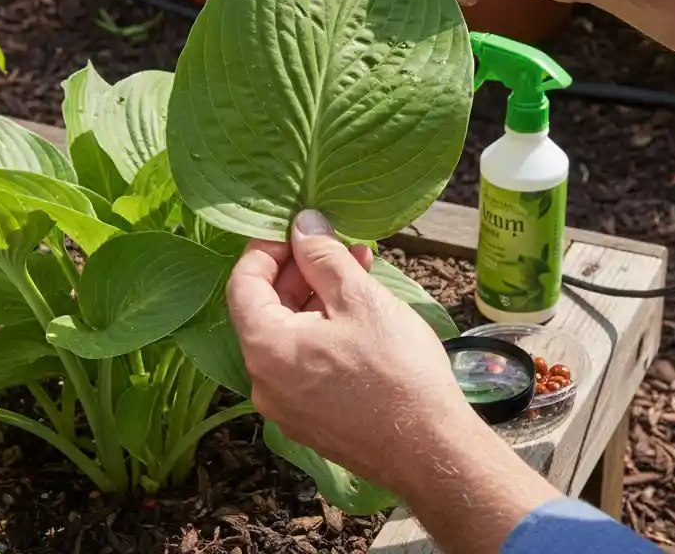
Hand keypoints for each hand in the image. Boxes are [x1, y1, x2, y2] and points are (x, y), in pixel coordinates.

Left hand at [226, 209, 475, 499]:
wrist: (431, 451)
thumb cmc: (396, 371)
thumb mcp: (359, 298)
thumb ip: (323, 256)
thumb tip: (302, 223)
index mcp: (266, 348)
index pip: (243, 282)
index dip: (267, 247)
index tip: (299, 228)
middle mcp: (264, 382)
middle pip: (267, 308)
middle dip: (302, 270)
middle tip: (340, 245)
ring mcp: (286, 406)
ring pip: (290, 334)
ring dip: (319, 297)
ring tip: (361, 271)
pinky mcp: (311, 420)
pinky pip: (305, 362)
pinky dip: (324, 330)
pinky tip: (362, 314)